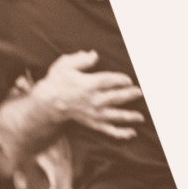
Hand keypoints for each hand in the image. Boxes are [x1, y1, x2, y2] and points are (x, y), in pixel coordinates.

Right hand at [7, 50, 144, 144]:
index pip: (108, 81)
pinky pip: (108, 130)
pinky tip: (131, 133)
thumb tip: (94, 54)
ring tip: (141, 117)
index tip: (128, 79)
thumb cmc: (57, 81)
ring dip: (129, 116)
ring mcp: (93, 113)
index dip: (120, 80)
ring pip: (114, 116)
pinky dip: (120, 133)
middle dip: (129, 95)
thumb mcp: (65, 65)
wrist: (46, 103)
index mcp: (88, 84)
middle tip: (140, 93)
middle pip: (115, 98)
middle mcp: (92, 100)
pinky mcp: (92, 123)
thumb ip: (80, 59)